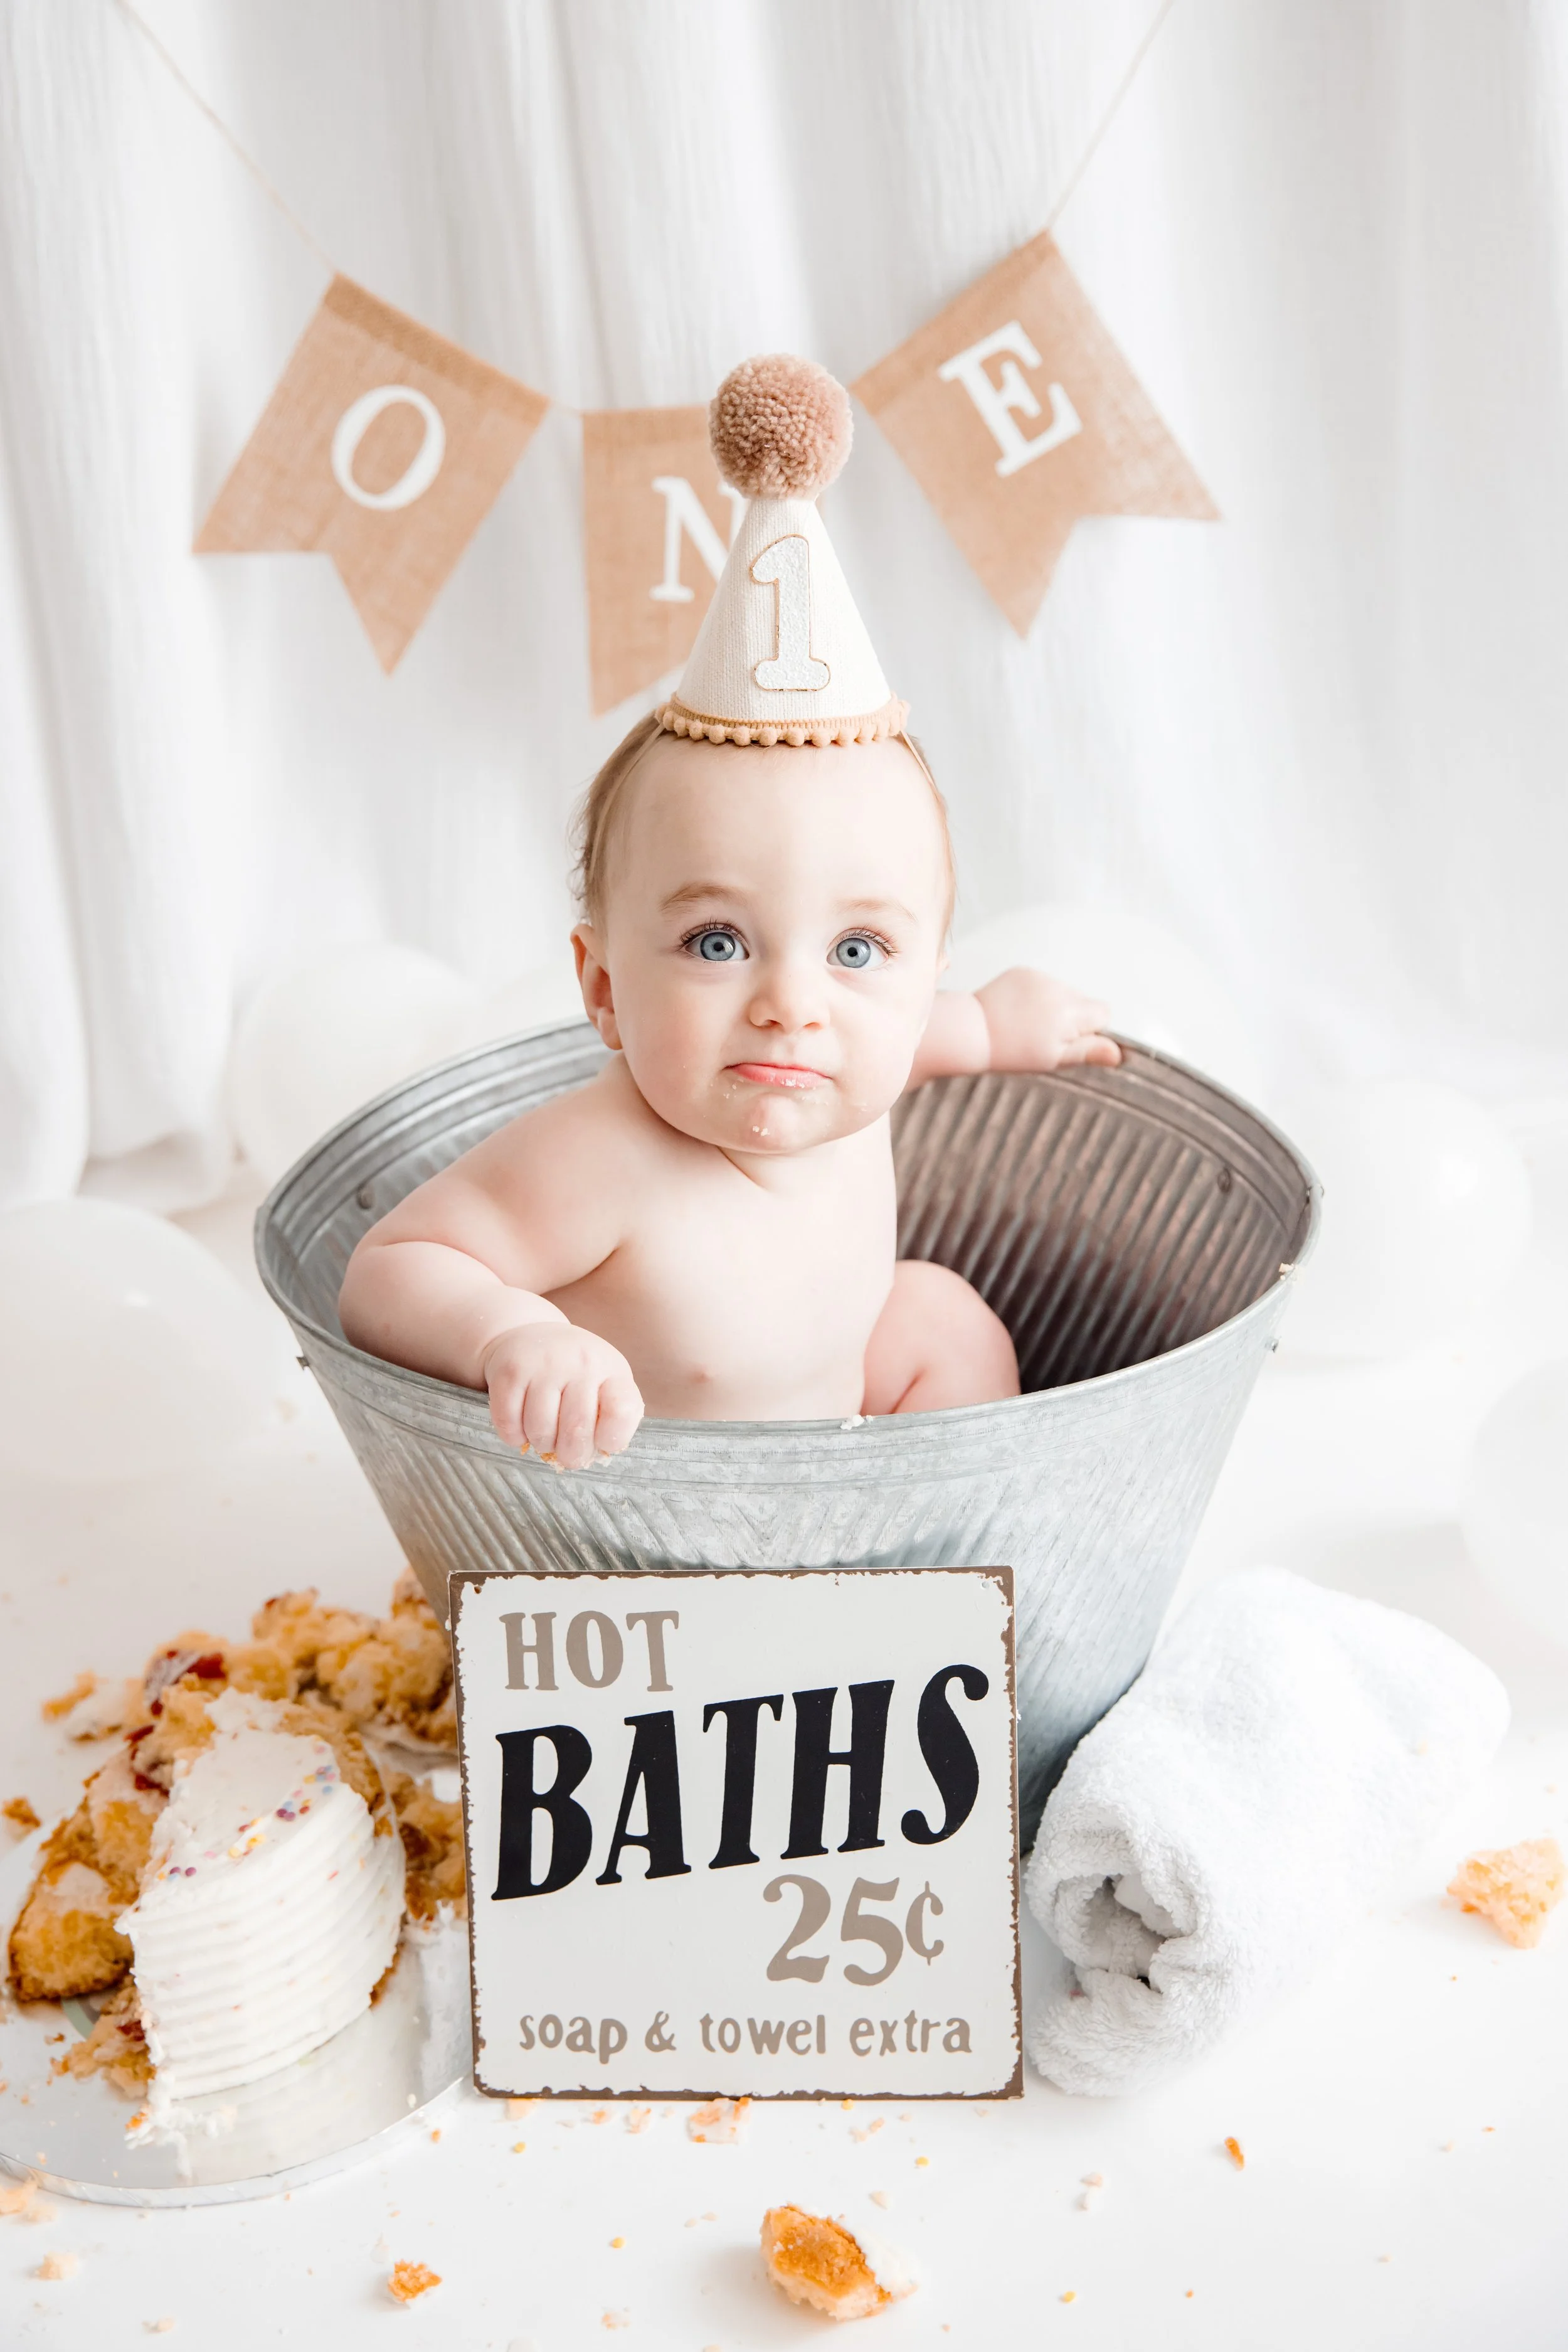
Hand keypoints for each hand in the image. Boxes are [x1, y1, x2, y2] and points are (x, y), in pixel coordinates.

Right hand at [479, 1322, 643, 1469]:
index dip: (612, 1439)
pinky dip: (514, 1436)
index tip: (601, 1441)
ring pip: (540, 1431)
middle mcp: (580, 1362)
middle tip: (567, 1454)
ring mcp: (544, 1365)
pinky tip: (522, 1425)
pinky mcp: (510, 1371)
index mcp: (611, 1369)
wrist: (531, 1334)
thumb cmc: (574, 1372)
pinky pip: (509, 1425)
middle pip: (577, 1430)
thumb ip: (612, 1416)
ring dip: (541, 1444)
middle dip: (571, 1455)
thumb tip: (600, 1451)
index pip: (621, 1412)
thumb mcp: (605, 1382)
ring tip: (545, 1434)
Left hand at [975, 968, 1121, 1072]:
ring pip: (1063, 992)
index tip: (1070, 1042)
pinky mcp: (1023, 972)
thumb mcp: (1054, 1059)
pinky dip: (1037, 996)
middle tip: (1045, 1036)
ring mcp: (1039, 977)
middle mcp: (1058, 989)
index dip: (1091, 1030)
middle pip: (1083, 1001)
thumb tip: (1119, 1053)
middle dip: (1072, 1018)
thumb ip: (1088, 1052)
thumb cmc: (1013, 1053)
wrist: (972, 1033)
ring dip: (1054, 1006)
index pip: (1103, 1013)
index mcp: (1070, 1012)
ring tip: (1030, 1024)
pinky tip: (1019, 1011)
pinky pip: (1043, 983)